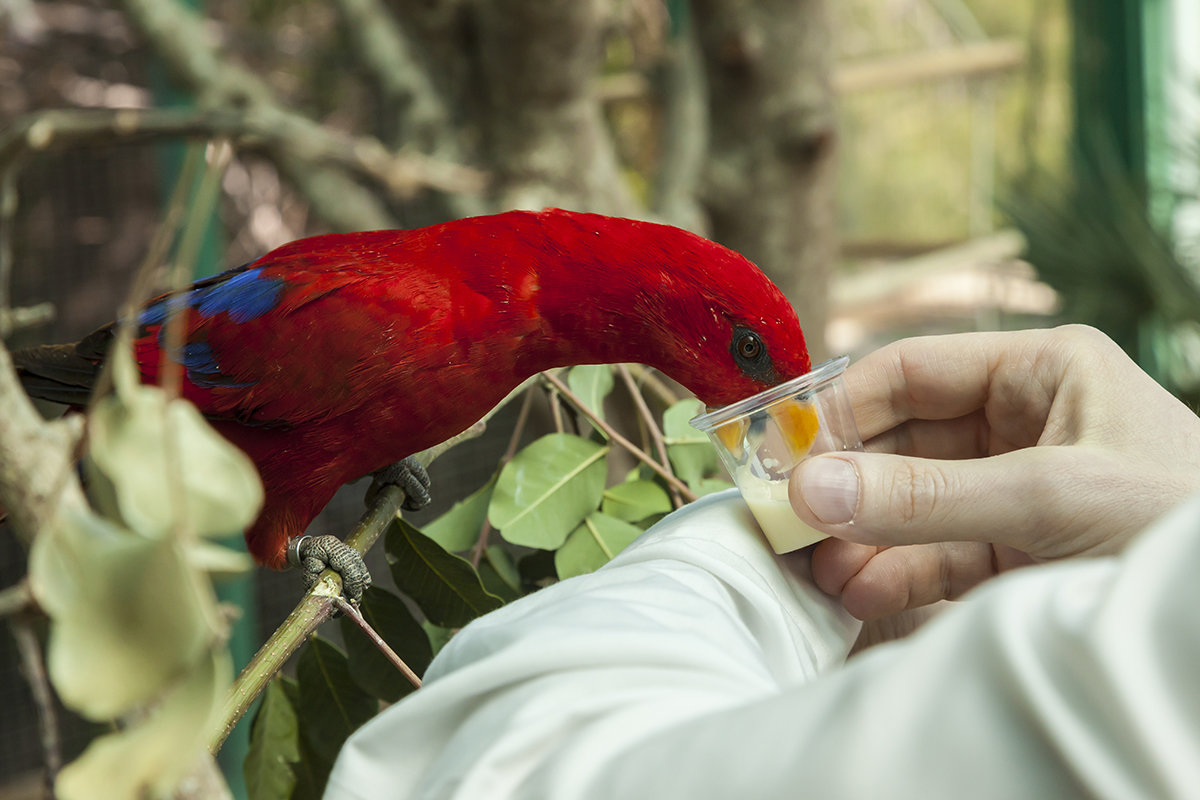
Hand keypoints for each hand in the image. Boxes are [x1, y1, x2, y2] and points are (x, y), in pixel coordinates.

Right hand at [788, 325, 1199, 619]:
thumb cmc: (1177, 521)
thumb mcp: (1049, 498)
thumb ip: (925, 497)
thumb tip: (808, 491)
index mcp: (1039, 372)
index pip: (909, 375)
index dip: (841, 410)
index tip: (785, 456)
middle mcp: (1021, 424)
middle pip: (901, 443)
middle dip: (846, 486)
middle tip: (789, 521)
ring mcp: (1016, 491)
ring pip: (912, 505)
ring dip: (861, 537)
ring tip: (819, 572)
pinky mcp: (1019, 552)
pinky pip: (937, 555)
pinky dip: (895, 574)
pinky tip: (858, 593)